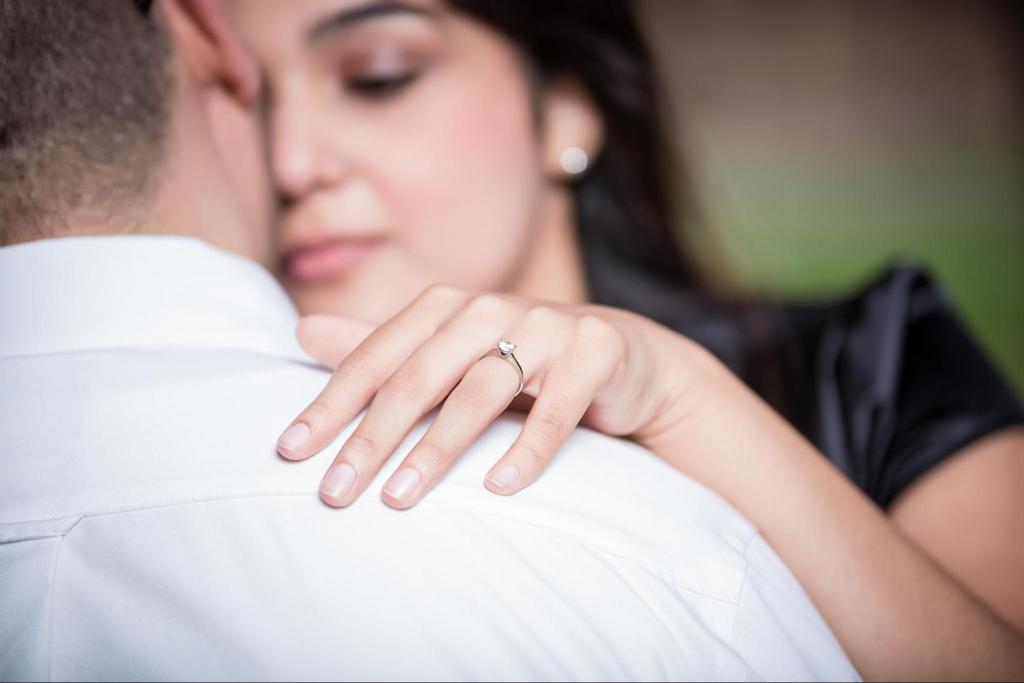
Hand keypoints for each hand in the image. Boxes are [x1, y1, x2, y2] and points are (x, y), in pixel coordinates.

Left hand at [277, 284, 705, 508]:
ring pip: (482, 391)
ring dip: (439, 448)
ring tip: (399, 498)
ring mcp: (547, 326)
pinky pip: (558, 409)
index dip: (331, 404)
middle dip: (373, 437)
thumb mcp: (448, 355)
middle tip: (334, 493)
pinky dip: (528, 450)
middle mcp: (492, 308)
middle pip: (420, 375)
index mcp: (447, 306)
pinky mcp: (596, 351)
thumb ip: (381, 348)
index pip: (377, 356)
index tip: (290, 453)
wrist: (619, 355)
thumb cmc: (519, 361)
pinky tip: (499, 489)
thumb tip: (300, 333)